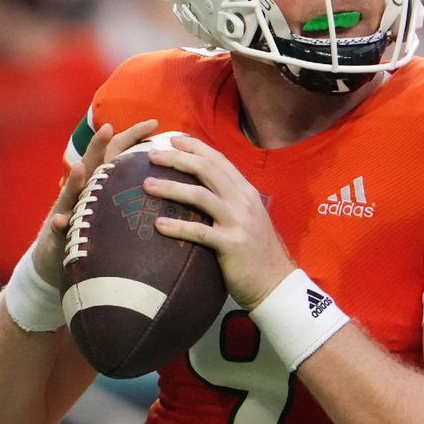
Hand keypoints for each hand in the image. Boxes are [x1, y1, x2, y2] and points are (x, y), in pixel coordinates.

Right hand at [32, 120, 160, 286]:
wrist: (62, 252)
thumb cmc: (98, 225)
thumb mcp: (117, 202)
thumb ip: (136, 185)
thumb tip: (173, 173)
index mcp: (102, 179)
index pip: (118, 151)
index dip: (134, 135)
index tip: (155, 122)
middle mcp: (84, 189)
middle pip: (92, 162)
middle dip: (98, 145)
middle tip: (108, 127)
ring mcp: (69, 207)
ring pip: (71, 191)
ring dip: (75, 180)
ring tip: (80, 167)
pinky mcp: (59, 230)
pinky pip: (58, 227)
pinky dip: (59, 223)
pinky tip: (61, 220)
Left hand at [144, 135, 294, 309]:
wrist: (276, 283)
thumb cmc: (256, 252)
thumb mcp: (247, 218)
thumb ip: (229, 201)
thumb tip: (201, 189)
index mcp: (245, 191)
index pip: (218, 160)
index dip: (195, 147)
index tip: (173, 139)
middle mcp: (243, 201)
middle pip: (207, 170)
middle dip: (178, 158)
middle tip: (151, 154)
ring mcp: (238, 221)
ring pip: (201, 196)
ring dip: (171, 187)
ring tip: (147, 185)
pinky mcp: (231, 244)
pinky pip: (200, 232)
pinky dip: (178, 227)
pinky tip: (159, 225)